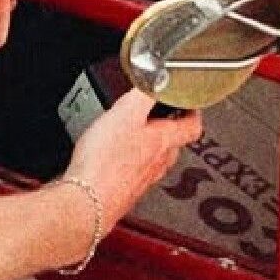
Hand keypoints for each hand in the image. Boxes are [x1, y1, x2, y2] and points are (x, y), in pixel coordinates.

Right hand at [64, 91, 202, 224]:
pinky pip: (134, 173)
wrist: (87, 201)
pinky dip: (129, 163)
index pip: (192, 126)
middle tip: (155, 114)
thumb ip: (145, 93)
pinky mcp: (126, 191)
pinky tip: (112, 159)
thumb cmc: (105, 162)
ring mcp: (143, 180)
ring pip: (154, 159)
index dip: (192, 111)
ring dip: (147, 146)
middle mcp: (159, 163)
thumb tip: (159, 79)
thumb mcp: (125, 113)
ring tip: (132, 134)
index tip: (187, 101)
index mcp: (164, 141)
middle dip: (166, 127)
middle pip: (173, 143)